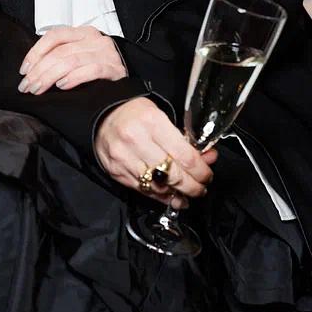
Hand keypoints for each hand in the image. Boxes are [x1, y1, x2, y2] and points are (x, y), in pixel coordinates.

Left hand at [18, 25, 125, 94]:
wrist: (125, 89)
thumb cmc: (99, 71)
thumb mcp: (78, 56)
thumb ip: (60, 55)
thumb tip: (31, 68)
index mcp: (83, 33)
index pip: (54, 36)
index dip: (36, 52)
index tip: (25, 69)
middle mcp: (94, 39)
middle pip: (60, 52)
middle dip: (39, 70)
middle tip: (27, 86)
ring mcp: (105, 53)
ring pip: (71, 61)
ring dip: (50, 77)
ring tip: (39, 89)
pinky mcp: (114, 68)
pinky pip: (90, 70)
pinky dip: (73, 78)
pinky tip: (62, 85)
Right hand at [95, 97, 216, 207]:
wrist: (102, 115)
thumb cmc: (135, 114)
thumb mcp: (161, 116)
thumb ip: (184, 139)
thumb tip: (208, 158)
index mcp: (152, 122)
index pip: (185, 156)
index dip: (201, 170)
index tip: (207, 174)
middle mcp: (136, 141)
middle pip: (174, 175)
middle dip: (193, 186)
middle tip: (201, 187)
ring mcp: (124, 159)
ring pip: (159, 187)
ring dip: (178, 194)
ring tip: (188, 194)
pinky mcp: (117, 172)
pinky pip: (144, 191)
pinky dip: (161, 196)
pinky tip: (171, 196)